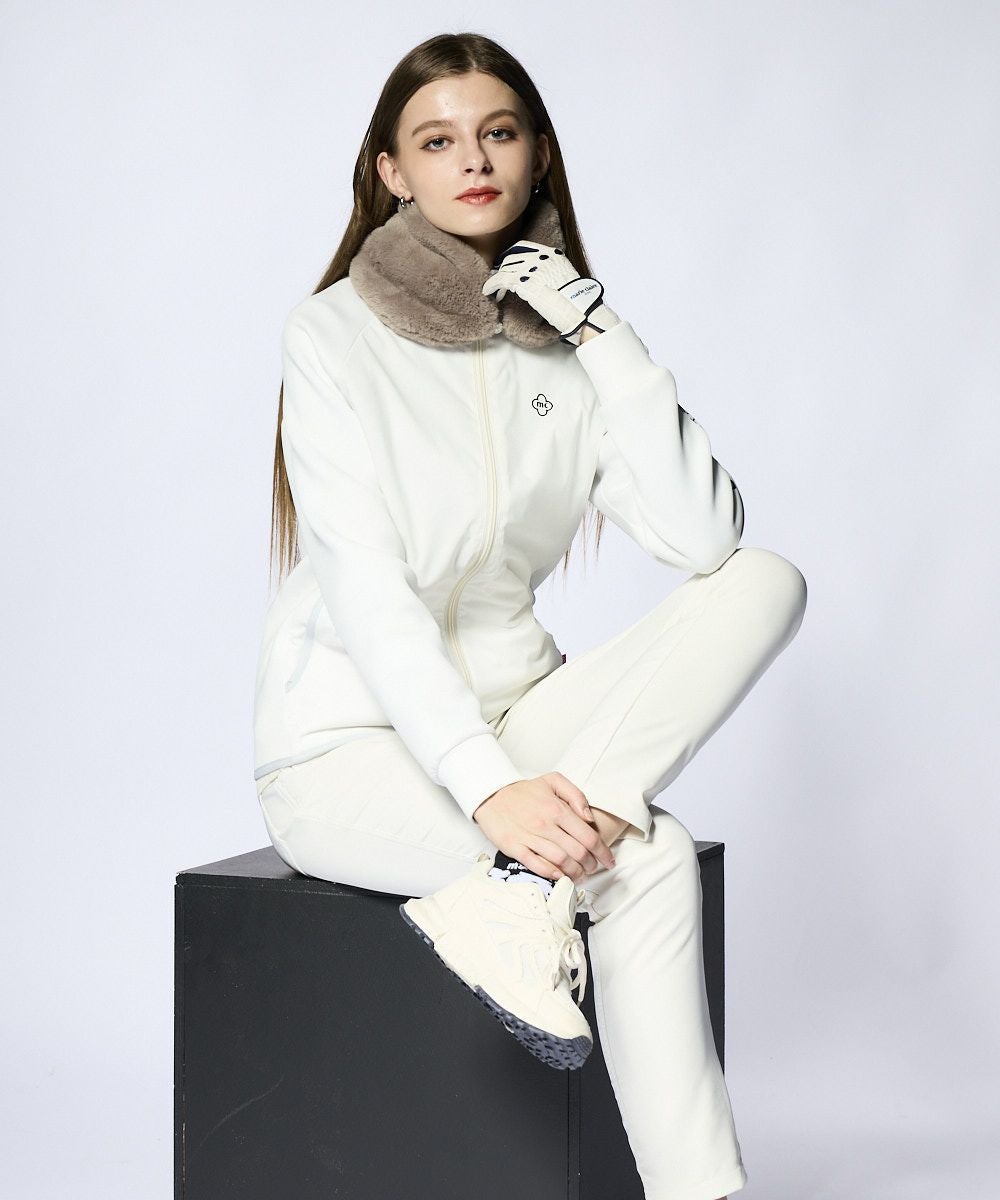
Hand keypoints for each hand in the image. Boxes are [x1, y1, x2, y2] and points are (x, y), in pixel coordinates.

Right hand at [471, 773, 616, 882]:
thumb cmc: (524, 791)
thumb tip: (589, 818)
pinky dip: (553, 874)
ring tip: (580, 875)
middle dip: (591, 865)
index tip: (609, 860)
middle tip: (593, 868)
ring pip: (561, 862)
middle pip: (578, 852)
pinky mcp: (515, 848)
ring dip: (575, 873)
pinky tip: (561, 876)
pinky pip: (538, 866)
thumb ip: (576, 795)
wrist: (491, 795)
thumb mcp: (553, 780)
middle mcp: (545, 824)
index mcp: (557, 808)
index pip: (588, 836)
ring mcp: (529, 837)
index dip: (603, 852)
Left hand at [481, 240, 621, 346]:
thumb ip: (552, 270)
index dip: (510, 254)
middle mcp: (541, 258)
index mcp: (552, 254)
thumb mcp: (565, 277)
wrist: (578, 309)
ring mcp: (532, 268)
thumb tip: (541, 277)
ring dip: (496, 279)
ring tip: (493, 289)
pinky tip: (489, 292)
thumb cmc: (574, 300)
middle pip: (512, 257)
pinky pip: (501, 280)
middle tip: (496, 277)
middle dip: (502, 267)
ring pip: (505, 268)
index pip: (524, 246)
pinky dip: (492, 285)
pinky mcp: (524, 282)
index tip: (504, 262)